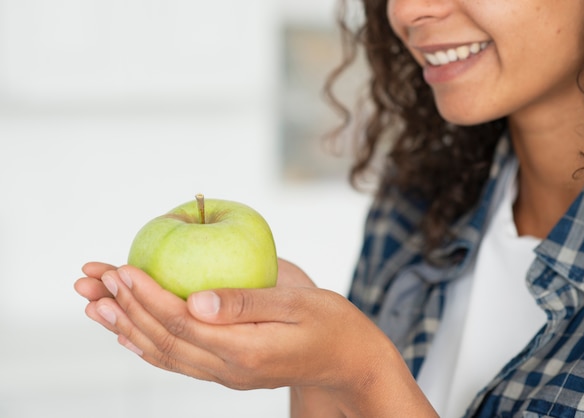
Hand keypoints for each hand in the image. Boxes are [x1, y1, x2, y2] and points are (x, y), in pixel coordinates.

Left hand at [74, 260, 435, 416]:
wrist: (347, 360)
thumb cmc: (331, 323)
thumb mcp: (299, 304)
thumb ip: (247, 302)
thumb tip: (195, 299)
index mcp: (246, 350)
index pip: (182, 324)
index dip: (147, 297)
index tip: (120, 269)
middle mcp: (227, 368)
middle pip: (162, 339)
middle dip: (123, 308)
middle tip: (91, 279)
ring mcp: (224, 373)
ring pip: (162, 352)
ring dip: (123, 326)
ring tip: (91, 303)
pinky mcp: (224, 368)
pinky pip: (175, 358)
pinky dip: (145, 342)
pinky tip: (125, 330)